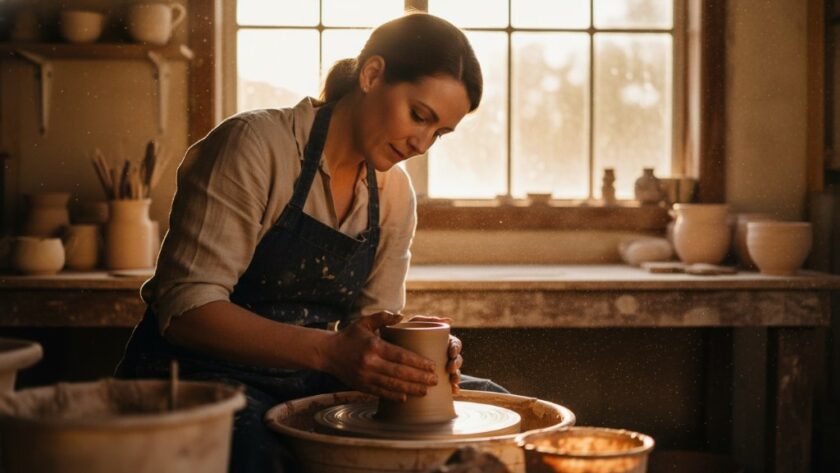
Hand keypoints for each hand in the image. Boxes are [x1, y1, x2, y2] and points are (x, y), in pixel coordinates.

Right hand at [322, 311, 437, 401]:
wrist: (327, 352)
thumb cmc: (349, 336)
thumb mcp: (365, 322)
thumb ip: (383, 317)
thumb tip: (401, 316)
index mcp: (374, 346)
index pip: (401, 356)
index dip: (418, 363)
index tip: (432, 365)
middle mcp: (370, 363)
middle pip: (400, 373)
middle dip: (420, 378)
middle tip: (434, 380)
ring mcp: (365, 377)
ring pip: (392, 385)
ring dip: (411, 389)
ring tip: (425, 390)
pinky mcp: (361, 386)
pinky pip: (380, 393)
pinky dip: (394, 396)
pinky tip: (406, 398)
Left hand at [408, 315, 462, 394]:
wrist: (388, 350)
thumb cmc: (403, 334)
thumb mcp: (413, 324)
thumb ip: (427, 319)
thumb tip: (449, 321)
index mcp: (441, 341)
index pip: (454, 344)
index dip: (456, 348)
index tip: (451, 353)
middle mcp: (443, 354)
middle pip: (456, 359)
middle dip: (456, 364)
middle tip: (450, 369)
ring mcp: (440, 367)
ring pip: (453, 373)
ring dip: (457, 377)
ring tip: (453, 382)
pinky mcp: (435, 378)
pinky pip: (447, 385)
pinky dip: (453, 388)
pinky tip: (454, 392)